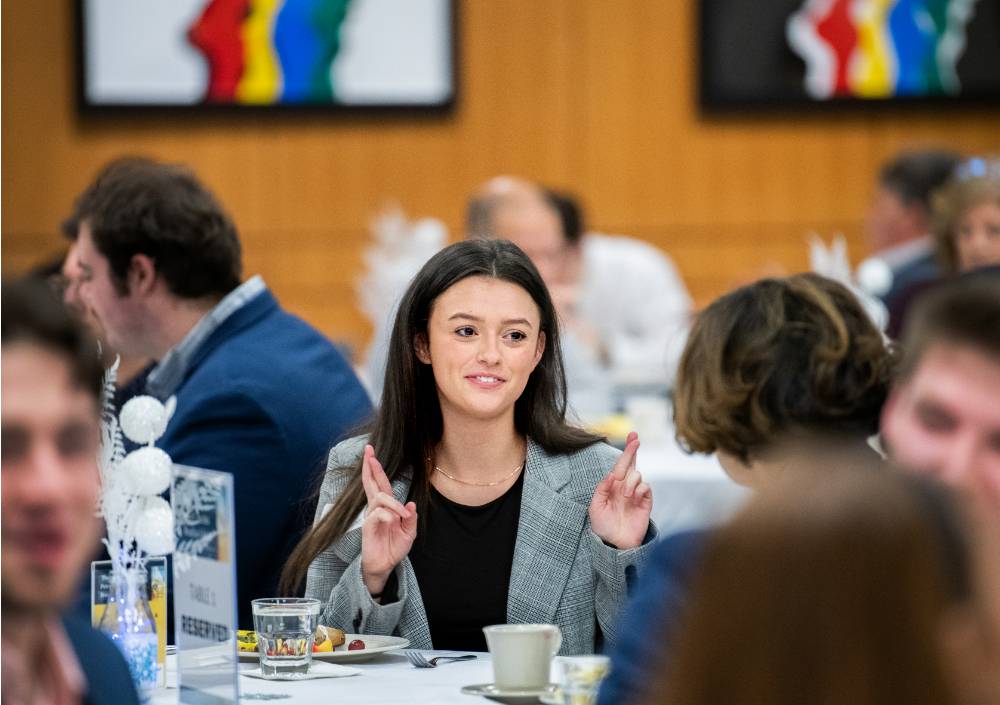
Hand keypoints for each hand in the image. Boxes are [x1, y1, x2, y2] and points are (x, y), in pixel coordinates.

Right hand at [359, 444, 416, 595]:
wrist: (385, 565)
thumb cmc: (394, 548)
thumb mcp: (409, 532)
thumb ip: (411, 518)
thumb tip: (411, 503)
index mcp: (386, 507)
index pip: (380, 484)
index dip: (376, 469)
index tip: (371, 453)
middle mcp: (376, 508)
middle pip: (372, 483)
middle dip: (370, 466)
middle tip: (368, 450)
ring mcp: (371, 517)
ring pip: (380, 498)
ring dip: (394, 504)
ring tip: (402, 516)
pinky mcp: (368, 527)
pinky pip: (377, 514)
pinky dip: (388, 515)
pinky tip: (393, 522)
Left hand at [589, 432, 651, 548]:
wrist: (615, 544)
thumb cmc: (603, 526)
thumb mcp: (595, 506)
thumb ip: (602, 489)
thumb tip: (611, 474)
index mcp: (612, 486)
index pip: (620, 465)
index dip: (627, 451)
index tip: (632, 435)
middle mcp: (625, 487)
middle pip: (631, 464)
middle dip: (633, 450)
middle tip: (635, 438)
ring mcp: (636, 494)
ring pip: (637, 474)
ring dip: (629, 482)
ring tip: (623, 496)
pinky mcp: (646, 502)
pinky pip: (646, 487)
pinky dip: (638, 489)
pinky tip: (632, 498)